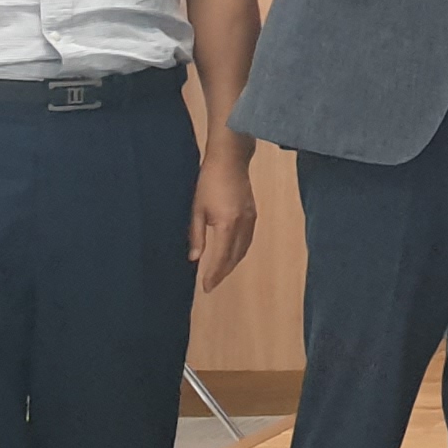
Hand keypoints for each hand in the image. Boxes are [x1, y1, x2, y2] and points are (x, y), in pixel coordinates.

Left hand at [189, 147, 257, 290]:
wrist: (230, 160)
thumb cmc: (208, 182)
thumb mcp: (197, 209)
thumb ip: (196, 235)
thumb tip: (194, 258)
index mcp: (227, 224)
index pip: (221, 257)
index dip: (214, 274)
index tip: (206, 287)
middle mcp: (243, 225)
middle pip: (235, 256)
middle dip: (223, 272)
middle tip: (211, 284)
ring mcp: (251, 219)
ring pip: (244, 249)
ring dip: (232, 263)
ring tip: (220, 273)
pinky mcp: (254, 214)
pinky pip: (248, 239)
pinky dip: (239, 251)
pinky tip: (232, 253)